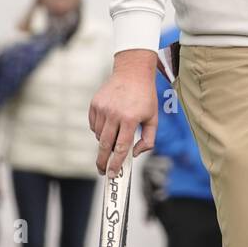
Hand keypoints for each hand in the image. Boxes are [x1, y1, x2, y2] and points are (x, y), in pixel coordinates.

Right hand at [88, 49, 157, 176]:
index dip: (116, 163)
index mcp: (130, 118)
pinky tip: (109, 123)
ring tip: (114, 135)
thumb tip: (135, 154)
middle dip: (103, 161)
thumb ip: (148, 139)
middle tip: (103, 171)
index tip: (112, 174)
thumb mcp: (154, 117)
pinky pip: (94, 125)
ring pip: (99, 136)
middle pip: (105, 145)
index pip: (121, 147)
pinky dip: (99, 130)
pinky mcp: (94, 104)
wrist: (132, 72)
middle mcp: (114, 114)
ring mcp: (102, 108)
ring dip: (105, 142)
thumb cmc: (145, 96)